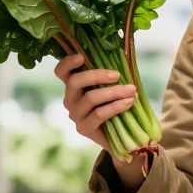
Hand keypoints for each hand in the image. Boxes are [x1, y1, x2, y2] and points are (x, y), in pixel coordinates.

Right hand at [54, 54, 144, 188]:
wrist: (120, 135)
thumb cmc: (115, 104)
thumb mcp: (111, 87)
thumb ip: (110, 75)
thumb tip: (122, 57)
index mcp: (73, 85)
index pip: (61, 72)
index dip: (67, 63)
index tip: (81, 56)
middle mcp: (70, 99)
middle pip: (75, 81)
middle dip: (97, 75)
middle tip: (117, 75)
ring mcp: (75, 114)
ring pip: (90, 98)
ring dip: (114, 92)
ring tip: (131, 90)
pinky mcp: (83, 128)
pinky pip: (99, 114)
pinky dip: (115, 106)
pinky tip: (128, 103)